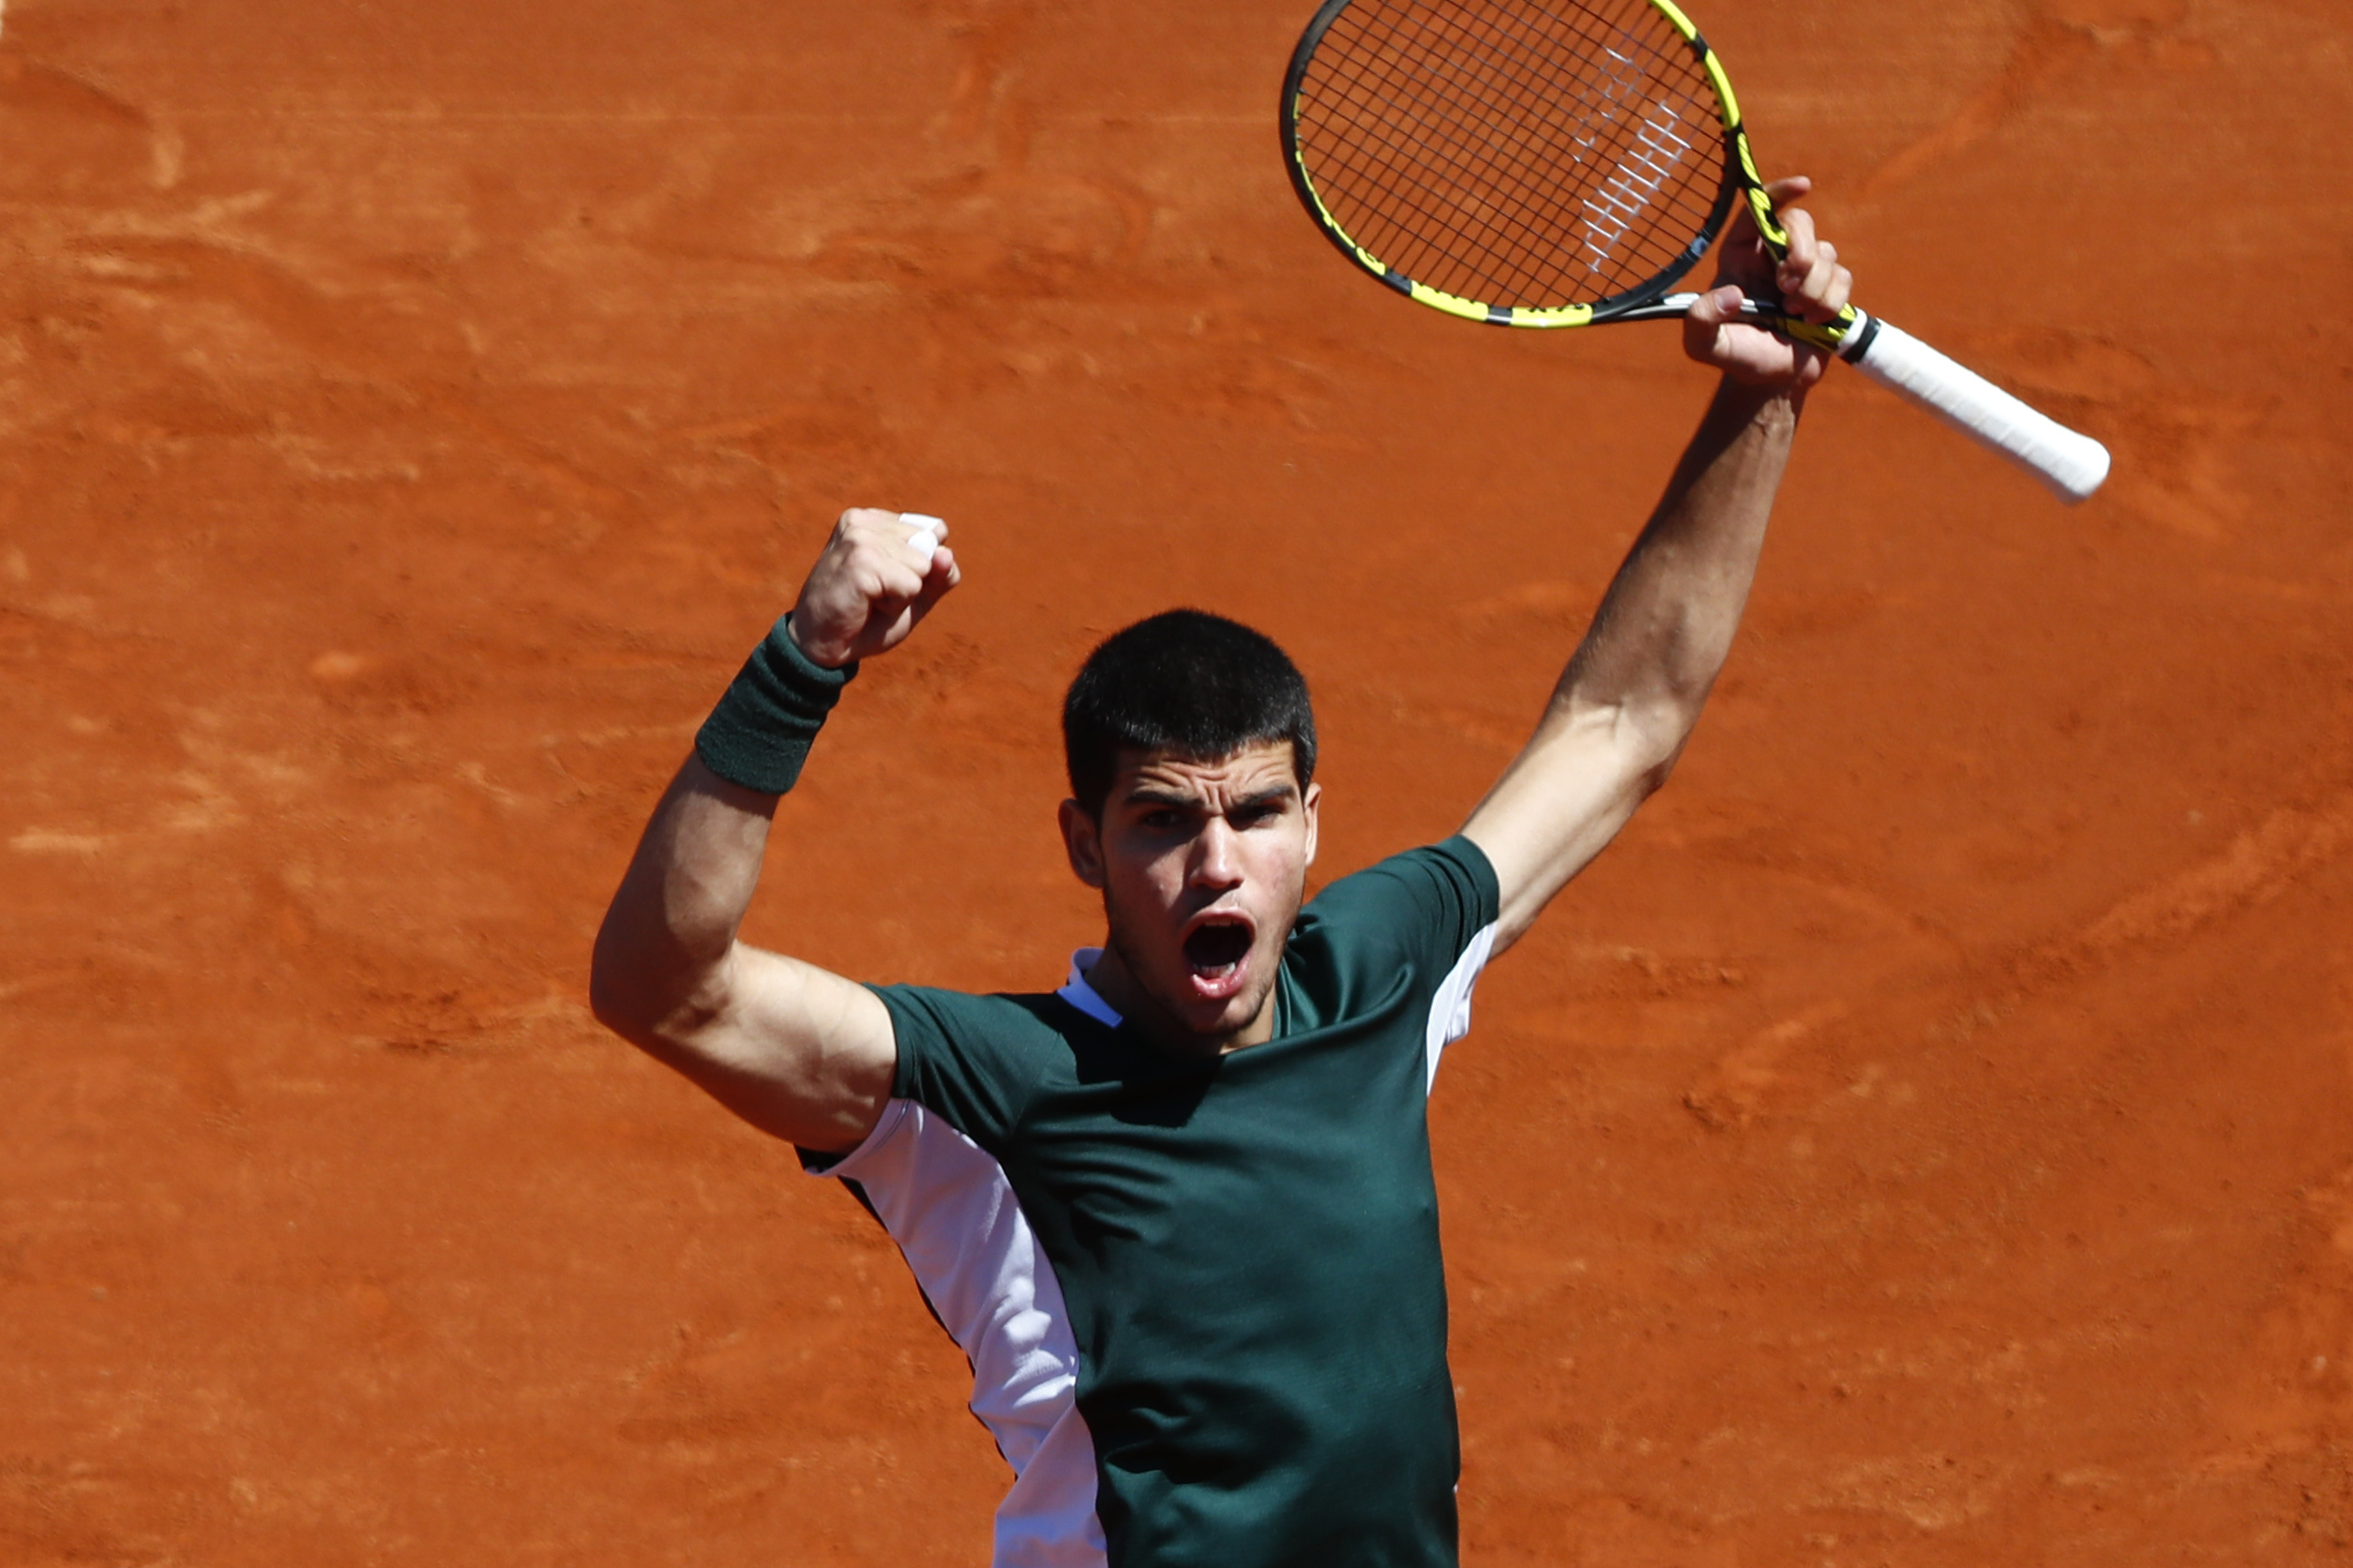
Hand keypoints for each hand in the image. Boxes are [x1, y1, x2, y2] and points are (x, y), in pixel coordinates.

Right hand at [786, 508, 960, 667]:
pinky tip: (865, 604)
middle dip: (913, 580)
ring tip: (869, 599)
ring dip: (903, 595)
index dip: (922, 567)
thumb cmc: (866, 619)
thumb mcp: (915, 595)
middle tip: (876, 594)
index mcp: (874, 520)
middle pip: (931, 548)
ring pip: (923, 566)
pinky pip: (912, 585)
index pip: (935, 531)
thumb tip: (946, 553)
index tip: (885, 580)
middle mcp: (864, 521)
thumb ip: (940, 575)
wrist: (821, 647)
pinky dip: (896, 604)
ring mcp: (860, 537)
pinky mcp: (861, 559)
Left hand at [1681, 176, 1853, 390]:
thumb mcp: (1706, 345)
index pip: (1759, 210)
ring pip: (1826, 253)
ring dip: (1813, 289)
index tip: (1803, 186)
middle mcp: (1772, 255)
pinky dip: (1830, 302)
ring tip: (1794, 315)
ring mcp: (1805, 269)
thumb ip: (1702, 321)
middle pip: (1800, 224)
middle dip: (1801, 254)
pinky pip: (1843, 277)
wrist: (1772, 380)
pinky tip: (1813, 322)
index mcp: (1740, 255)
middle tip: (1786, 289)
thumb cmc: (1736, 356)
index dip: (1779, 192)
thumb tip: (1730, 294)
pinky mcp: (1830, 287)